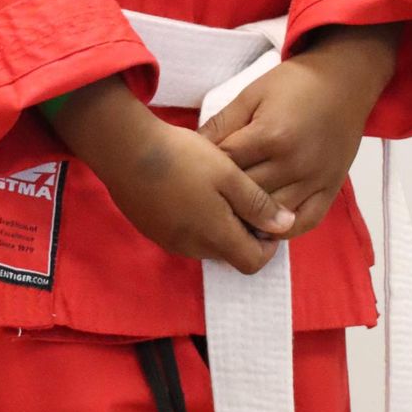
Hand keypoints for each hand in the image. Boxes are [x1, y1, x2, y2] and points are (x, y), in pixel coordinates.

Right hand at [44, 78, 295, 274]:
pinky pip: (184, 235)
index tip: (266, 214)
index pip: (253, 262)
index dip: (268, 244)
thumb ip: (257, 203)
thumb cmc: (182, 157)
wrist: (125, 148)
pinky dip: (195, 220)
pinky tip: (190, 188)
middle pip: (229, 254)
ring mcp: (168, 241)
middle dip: (242, 232)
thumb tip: (286, 226)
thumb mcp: (228, 174)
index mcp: (214, 235)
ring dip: (218, 226)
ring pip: (206, 244)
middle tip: (241, 194)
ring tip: (215, 188)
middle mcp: (191, 247)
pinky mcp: (152, 229)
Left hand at [200, 25, 400, 238]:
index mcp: (271, 135)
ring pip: (271, 215)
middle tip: (205, 200)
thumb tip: (192, 149)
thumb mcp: (251, 94)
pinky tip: (265, 225)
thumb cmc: (294, 84)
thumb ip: (221, 124)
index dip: (207, 170)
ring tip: (230, 217)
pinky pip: (304, 222)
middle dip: (223, 197)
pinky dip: (283, 230)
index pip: (227, 166)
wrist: (344, 82)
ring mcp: (314, 180)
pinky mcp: (330, 189)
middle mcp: (294, 163)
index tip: (194, 174)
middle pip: (246, 195)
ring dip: (249, 219)